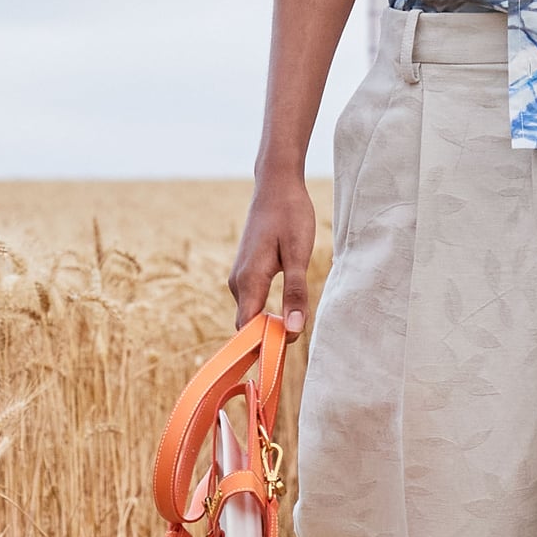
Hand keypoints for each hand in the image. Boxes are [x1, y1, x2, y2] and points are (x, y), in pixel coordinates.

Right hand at [228, 171, 317, 336]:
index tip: (287, 350)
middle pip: (248, 326)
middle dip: (269, 338)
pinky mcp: (246, 273)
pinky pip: (253, 303)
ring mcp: (240, 277)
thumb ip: (296, 293)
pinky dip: (267, 313)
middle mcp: (238, 282)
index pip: (248, 329)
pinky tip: (288, 312)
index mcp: (249, 280)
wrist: (276, 186)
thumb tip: (294, 330)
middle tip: (298, 339)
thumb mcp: (298, 254)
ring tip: (296, 326)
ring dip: (270, 325)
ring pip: (251, 315)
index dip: (264, 345)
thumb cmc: (290, 215)